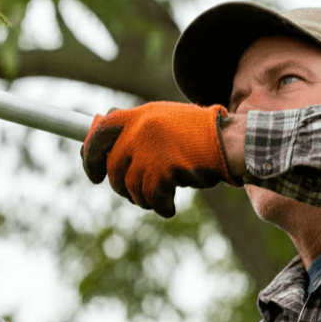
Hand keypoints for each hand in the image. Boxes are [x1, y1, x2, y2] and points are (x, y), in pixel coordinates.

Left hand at [80, 101, 239, 216]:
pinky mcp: (162, 170)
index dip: (90, 155)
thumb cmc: (198, 137)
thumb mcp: (163, 122)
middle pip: (112, 166)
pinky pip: (149, 197)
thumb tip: (95, 143)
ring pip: (129, 186)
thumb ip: (135, 130)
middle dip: (119, 185)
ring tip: (158, 196)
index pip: (100, 132)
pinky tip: (169, 206)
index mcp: (139, 115)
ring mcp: (150, 150)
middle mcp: (140, 130)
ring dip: (142, 198)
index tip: (93, 173)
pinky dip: (159, 206)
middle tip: (129, 193)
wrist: (230, 143)